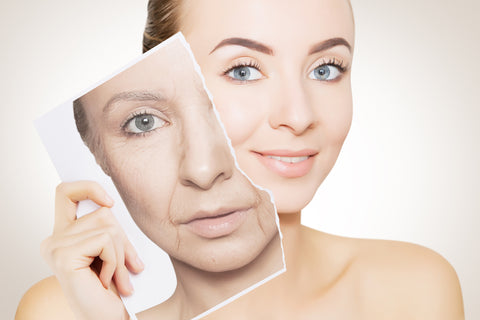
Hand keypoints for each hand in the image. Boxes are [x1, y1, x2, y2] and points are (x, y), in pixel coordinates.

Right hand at [41, 181, 143, 319]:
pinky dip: (115, 261)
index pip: (66, 192)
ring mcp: (55, 247)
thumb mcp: (113, 251)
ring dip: (121, 254)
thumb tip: (113, 205)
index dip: (88, 187)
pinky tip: (106, 281)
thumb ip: (109, 228)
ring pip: (107, 226)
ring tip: (117, 277)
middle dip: (123, 239)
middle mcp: (53, 239)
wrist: (106, 319)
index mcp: (64, 235)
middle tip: (130, 266)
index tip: (110, 201)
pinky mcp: (63, 256)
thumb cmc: (112, 289)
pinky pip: (104, 240)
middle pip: (101, 211)